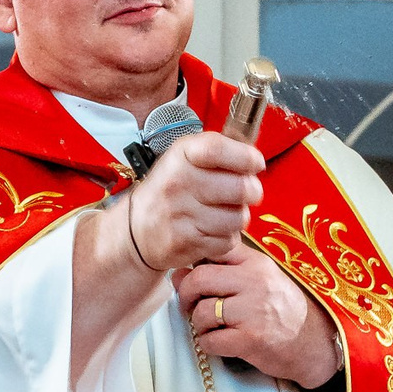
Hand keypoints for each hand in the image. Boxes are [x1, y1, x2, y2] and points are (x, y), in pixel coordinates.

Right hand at [125, 134, 262, 273]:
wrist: (136, 230)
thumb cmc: (170, 190)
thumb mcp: (184, 159)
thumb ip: (219, 152)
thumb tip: (255, 156)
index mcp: (180, 156)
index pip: (217, 149)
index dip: (245, 156)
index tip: (256, 163)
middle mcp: (178, 183)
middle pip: (240, 187)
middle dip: (253, 191)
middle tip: (247, 192)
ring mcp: (181, 215)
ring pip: (238, 217)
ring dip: (238, 216)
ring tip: (226, 213)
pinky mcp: (187, 242)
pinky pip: (228, 240)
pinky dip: (226, 237)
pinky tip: (213, 230)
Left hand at [177, 245, 341, 388]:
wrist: (314, 344)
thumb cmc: (282, 311)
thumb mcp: (261, 280)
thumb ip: (224, 272)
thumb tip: (178, 274)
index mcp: (257, 263)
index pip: (214, 251)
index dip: (195, 265)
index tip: (195, 280)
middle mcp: (255, 283)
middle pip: (199, 279)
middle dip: (187, 295)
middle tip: (191, 306)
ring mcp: (253, 312)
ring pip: (202, 312)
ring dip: (199, 324)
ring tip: (211, 327)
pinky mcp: (251, 340)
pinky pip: (210, 341)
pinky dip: (208, 344)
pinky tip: (219, 342)